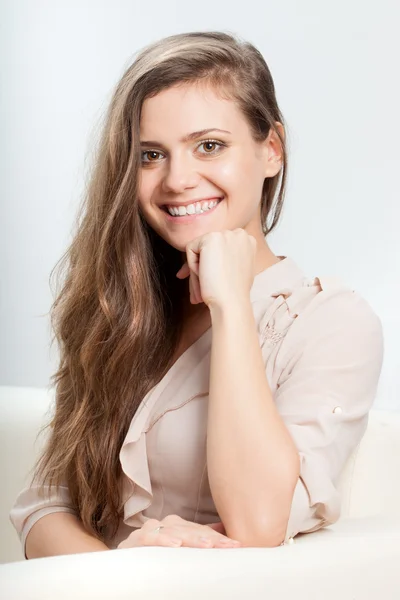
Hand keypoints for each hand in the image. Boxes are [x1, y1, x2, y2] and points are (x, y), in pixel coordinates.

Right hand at [117, 515, 240, 548]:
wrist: (122, 570)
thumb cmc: (153, 560)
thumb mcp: (178, 550)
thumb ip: (197, 539)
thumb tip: (223, 529)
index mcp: (175, 526)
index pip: (200, 531)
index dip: (219, 538)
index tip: (237, 546)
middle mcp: (163, 524)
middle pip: (190, 529)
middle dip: (211, 538)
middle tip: (228, 546)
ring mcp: (148, 530)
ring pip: (173, 530)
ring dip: (191, 538)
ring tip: (208, 545)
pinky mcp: (133, 541)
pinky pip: (149, 537)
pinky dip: (162, 539)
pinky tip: (175, 544)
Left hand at [176, 229, 256, 308]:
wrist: (232, 303)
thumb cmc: (233, 294)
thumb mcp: (233, 272)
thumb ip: (223, 261)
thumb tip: (201, 263)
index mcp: (248, 241)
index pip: (219, 249)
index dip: (210, 265)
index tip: (207, 283)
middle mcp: (239, 234)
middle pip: (208, 249)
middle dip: (200, 269)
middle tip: (197, 294)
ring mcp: (226, 234)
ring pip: (199, 250)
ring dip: (197, 271)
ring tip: (202, 292)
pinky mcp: (211, 238)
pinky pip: (190, 250)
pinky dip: (192, 266)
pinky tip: (205, 278)